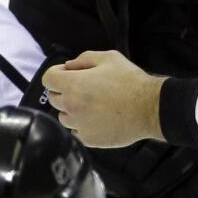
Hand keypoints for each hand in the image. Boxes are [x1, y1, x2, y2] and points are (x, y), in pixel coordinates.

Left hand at [43, 51, 165, 147]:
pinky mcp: (88, 139)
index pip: (48, 78)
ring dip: (72, 109)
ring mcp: (79, 125)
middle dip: (64, 90)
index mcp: (73, 85)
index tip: (67, 73)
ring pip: (63, 116)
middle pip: (54, 98)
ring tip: (92, 104)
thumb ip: (84, 58)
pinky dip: (82, 124)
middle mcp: (71, 106)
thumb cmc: (130, 81)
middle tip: (84, 87)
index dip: (57, 73)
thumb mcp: (109, 58)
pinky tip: (97, 117)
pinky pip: (75, 131)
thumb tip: (69, 66)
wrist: (148, 108)